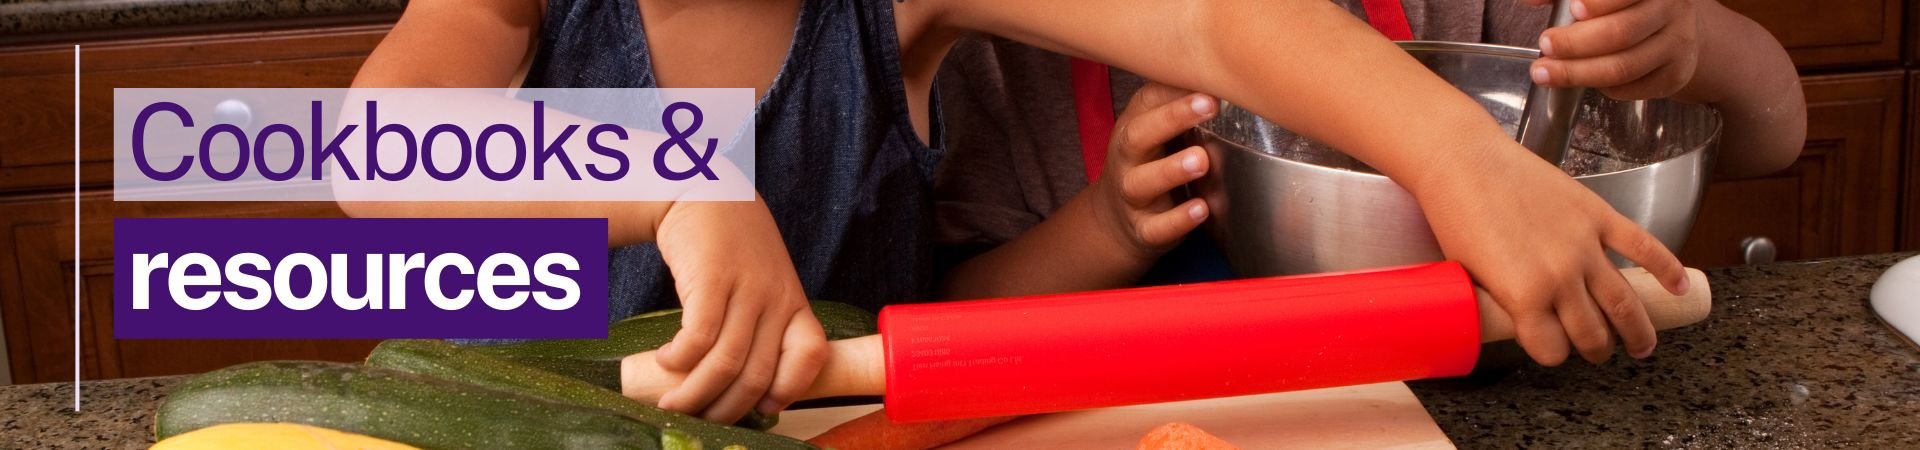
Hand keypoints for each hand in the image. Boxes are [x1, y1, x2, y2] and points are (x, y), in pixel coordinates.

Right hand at [644, 197, 827, 423]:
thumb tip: (741, 382)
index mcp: (794, 302)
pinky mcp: (713, 279)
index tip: (762, 407)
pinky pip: (699, 337)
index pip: (811, 356)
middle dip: (726, 409)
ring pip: (726, 363)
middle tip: (699, 420)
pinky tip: (665, 362)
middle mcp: (776, 299)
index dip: (788, 389)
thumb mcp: (761, 280)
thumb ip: (760, 321)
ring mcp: (747, 288)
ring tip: (672, 404)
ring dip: (695, 394)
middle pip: (757, 374)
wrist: (703, 190)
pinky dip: (680, 360)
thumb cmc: (730, 244)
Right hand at [1088, 82, 1216, 259]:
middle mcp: (1126, 158)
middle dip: (1172, 118)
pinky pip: (1156, 227)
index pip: (1147, 101)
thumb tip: (1222, 72)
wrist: (1116, 219)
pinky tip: (1201, 209)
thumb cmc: (1149, 162)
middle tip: (1209, 105)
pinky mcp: (1143, 229)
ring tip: (1201, 160)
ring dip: (1171, 170)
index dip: (1176, 90)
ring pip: (1142, 182)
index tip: (1209, 80)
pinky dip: (1178, 220)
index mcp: (1133, 126)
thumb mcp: (1155, 129)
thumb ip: (1180, 104)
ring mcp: (1132, 195)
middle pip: (1138, 135)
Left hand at [1414, 148, 1688, 364]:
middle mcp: (1560, 277)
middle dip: (1596, 350)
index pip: (1553, 350)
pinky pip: (1643, 247)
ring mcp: (1583, 245)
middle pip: (1592, 333)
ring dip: (1637, 331)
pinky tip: (1680, 288)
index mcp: (1524, 297)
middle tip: (1598, 354)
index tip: (1551, 349)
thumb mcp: (1470, 276)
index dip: (1552, 353)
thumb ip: (1503, 304)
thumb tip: (1522, 322)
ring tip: (1642, 347)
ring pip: (1623, 301)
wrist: (1463, 161)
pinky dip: (1667, 269)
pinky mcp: (1597, 214)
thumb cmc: (1455, 215)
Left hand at [1527, 0, 1701, 100]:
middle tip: (1545, 45)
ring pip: (1623, 67)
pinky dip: (1599, 87)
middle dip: (1575, 44)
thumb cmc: (1626, 7)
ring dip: (1577, 73)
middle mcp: (1673, 11)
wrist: (1673, 30)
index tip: (1574, 9)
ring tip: (1545, 72)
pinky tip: (1580, 79)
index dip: (1600, 3)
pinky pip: (1630, 88)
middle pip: (1621, 33)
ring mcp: (1678, 45)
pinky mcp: (1674, 76)